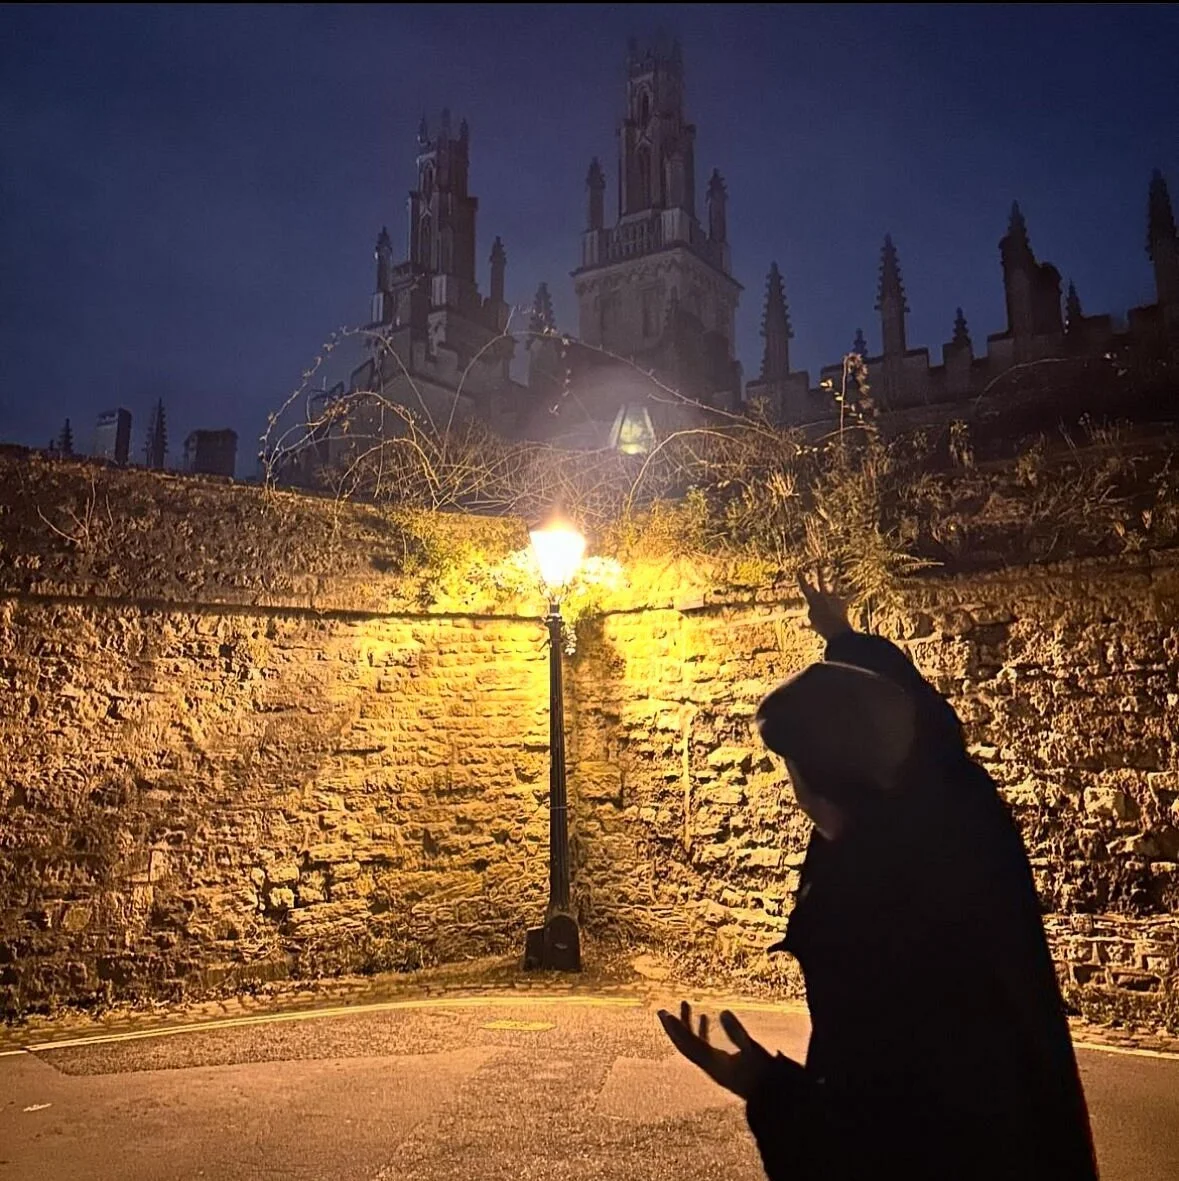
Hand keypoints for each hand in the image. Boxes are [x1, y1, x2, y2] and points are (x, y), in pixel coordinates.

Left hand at [657, 1002, 776, 1099]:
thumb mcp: (753, 1051)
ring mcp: (715, 1066)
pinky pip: (705, 1047)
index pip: (689, 1045)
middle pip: (685, 1046)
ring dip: (687, 1025)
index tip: (665, 1014)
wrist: (773, 1098)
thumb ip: (737, 1032)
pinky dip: (701, 1032)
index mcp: (714, 1064)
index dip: (677, 1029)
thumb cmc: (765, 1075)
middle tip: (661, 1011)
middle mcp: (710, 1066)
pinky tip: (704, 1017)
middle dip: (673, 1028)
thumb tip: (723, 1011)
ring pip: (694, 1045)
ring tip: (684, 1004)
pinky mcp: (721, 1065)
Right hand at [797, 570, 851, 639]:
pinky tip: (856, 592)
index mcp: (812, 599)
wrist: (834, 627)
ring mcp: (833, 598)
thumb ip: (805, 624)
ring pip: (834, 587)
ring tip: (837, 576)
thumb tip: (799, 624)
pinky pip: (848, 598)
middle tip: (819, 566)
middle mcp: (822, 596)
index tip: (798, 570)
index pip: (804, 587)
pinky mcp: (842, 602)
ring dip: (835, 582)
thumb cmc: (820, 626)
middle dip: (819, 574)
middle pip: (820, 582)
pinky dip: (852, 595)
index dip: (800, 578)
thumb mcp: (811, 624)